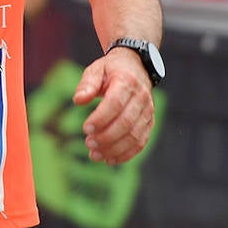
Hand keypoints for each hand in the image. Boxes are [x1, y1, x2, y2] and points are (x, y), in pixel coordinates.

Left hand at [72, 46, 155, 165]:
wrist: (136, 68)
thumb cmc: (111, 70)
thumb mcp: (96, 70)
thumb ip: (87, 84)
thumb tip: (78, 101)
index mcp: (127, 81)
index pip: (115, 103)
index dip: (101, 118)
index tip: (85, 129)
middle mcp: (141, 98)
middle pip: (126, 122)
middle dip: (106, 137)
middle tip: (88, 143)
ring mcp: (148, 112)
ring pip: (135, 136)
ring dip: (114, 149)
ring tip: (95, 155)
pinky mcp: (149, 123)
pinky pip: (141, 142)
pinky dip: (126, 154)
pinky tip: (110, 160)